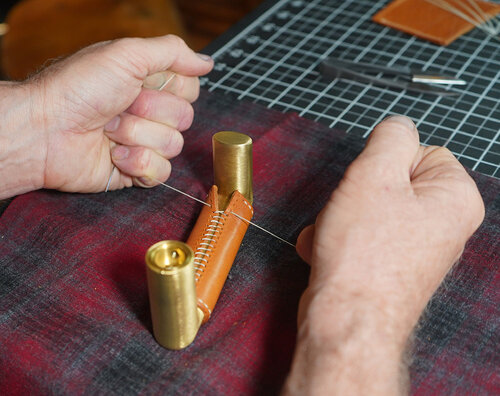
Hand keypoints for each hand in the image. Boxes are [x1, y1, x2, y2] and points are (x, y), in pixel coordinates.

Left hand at [29, 35, 212, 192]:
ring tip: (108, 130)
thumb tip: (206, 63)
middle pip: (185, 118)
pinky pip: (161, 172)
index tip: (142, 84)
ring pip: (174, 146)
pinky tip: (114, 154)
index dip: (171, 89)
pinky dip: (137, 163)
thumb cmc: (77, 89)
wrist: (45, 131)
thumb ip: (172, 52)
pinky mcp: (137, 170)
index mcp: (148, 84)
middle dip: (149, 112)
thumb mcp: (126, 54)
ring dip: (137, 136)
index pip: (190, 90)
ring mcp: (144, 142)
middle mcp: (149, 113)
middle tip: (119, 106)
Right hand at [284, 116, 483, 394]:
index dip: (383, 163)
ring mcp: (415, 248)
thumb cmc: (364, 254)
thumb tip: (397, 128)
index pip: (419, 150)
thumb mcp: (375, 173)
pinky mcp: (389, 266)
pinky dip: (340, 238)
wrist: (346, 318)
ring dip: (340, 216)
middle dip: (356, 193)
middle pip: (389, 180)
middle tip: (348, 210)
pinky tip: (328, 251)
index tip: (369, 184)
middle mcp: (442, 225)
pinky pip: (361, 234)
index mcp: (455, 198)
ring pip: (368, 207)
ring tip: (334, 234)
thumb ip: (392, 135)